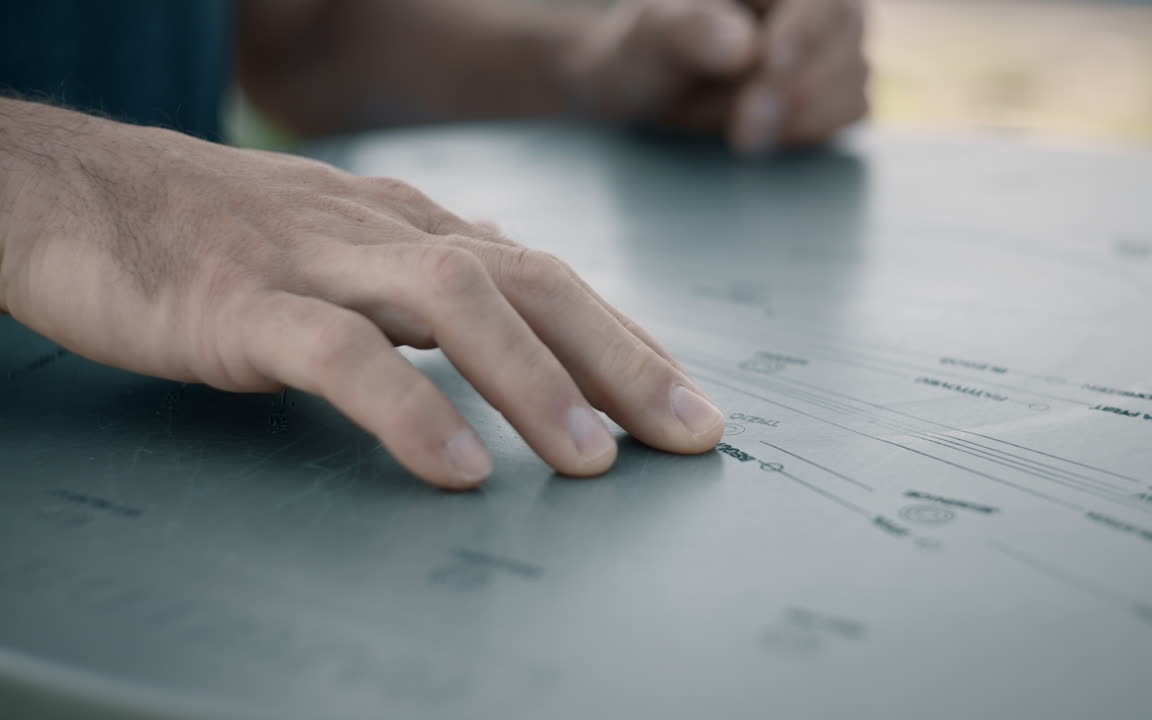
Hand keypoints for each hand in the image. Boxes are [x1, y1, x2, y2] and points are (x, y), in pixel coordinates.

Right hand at [0, 100, 724, 488]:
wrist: (74, 192)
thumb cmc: (217, 236)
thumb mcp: (343, 255)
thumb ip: (423, 290)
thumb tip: (515, 340)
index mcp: (413, 226)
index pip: (546, 276)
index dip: (625, 339)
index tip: (687, 402)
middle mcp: (383, 232)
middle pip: (531, 281)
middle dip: (622, 359)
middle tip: (691, 437)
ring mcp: (314, 261)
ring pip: (452, 302)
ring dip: (534, 382)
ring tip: (593, 461)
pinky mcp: (238, 304)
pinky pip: (339, 354)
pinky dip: (407, 408)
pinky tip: (457, 468)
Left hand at [567, 0, 868, 154]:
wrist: (650, 91)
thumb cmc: (650, 51)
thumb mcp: (650, 37)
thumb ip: (688, 32)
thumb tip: (742, 47)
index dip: (805, 29)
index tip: (771, 62)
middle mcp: (812, 3)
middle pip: (846, 31)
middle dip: (799, 85)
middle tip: (747, 127)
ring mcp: (830, 48)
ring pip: (854, 77)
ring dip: (806, 115)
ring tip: (745, 137)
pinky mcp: (834, 94)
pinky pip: (850, 112)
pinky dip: (815, 131)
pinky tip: (771, 139)